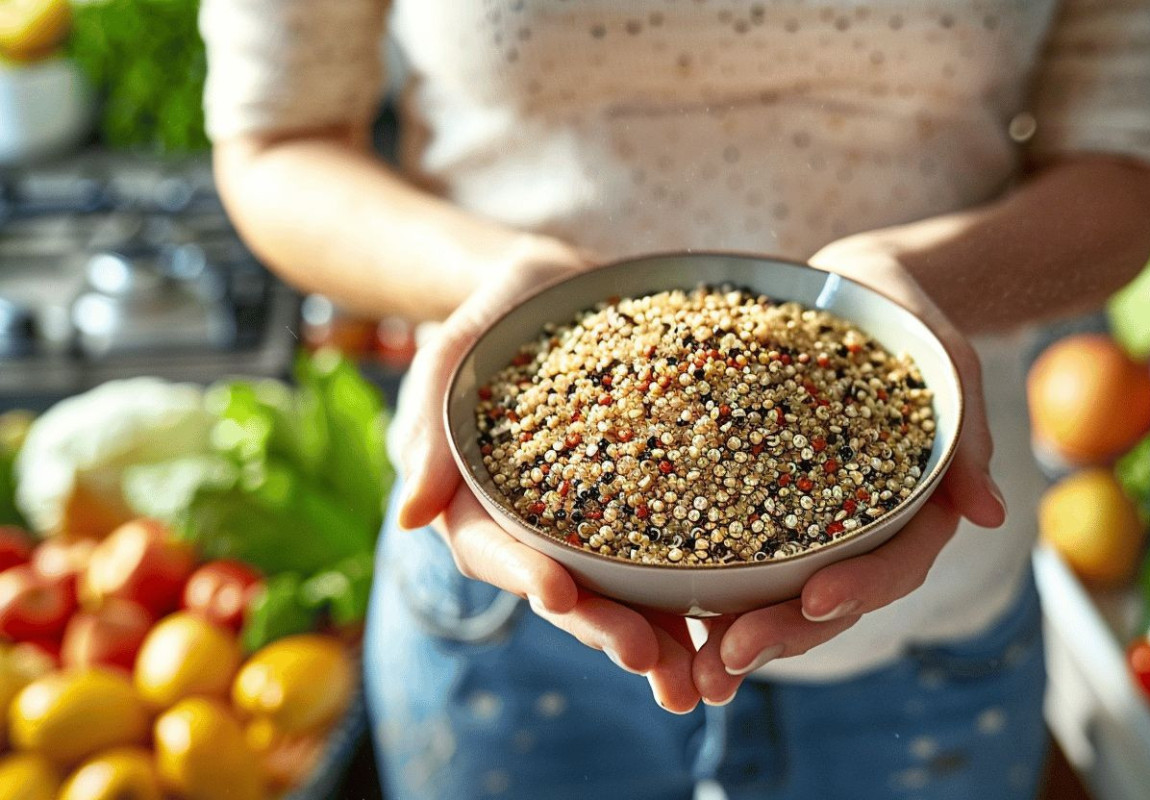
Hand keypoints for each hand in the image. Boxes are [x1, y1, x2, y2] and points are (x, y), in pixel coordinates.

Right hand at [392, 236, 703, 712]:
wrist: (574, 288)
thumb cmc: (506, 308)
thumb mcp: (461, 345)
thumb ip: (430, 421)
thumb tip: (407, 517)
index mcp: (478, 499)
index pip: (492, 547)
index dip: (525, 574)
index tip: (559, 593)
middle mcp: (536, 527)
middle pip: (563, 589)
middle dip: (601, 627)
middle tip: (644, 656)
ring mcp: (593, 527)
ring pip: (618, 595)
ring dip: (654, 642)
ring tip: (693, 681)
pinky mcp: (649, 515)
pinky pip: (669, 568)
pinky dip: (697, 608)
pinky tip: (732, 639)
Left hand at [691, 233, 1005, 703]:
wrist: (853, 287)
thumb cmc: (907, 318)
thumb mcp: (946, 362)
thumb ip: (965, 434)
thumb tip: (989, 515)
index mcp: (917, 510)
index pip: (897, 564)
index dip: (861, 588)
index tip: (816, 599)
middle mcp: (862, 532)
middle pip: (831, 600)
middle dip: (784, 635)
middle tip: (728, 659)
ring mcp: (811, 528)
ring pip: (780, 598)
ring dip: (738, 638)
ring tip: (693, 670)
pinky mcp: (760, 509)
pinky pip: (735, 560)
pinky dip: (705, 596)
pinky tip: (663, 620)